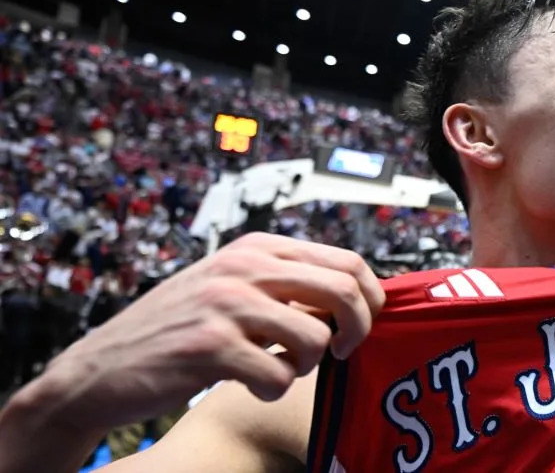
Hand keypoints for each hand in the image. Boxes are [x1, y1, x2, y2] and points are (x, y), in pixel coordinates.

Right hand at [36, 233, 384, 430]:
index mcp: (257, 247)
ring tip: (277, 367)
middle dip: (357, 331)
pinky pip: (279, 377)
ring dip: (307, 366)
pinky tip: (248, 384)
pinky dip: (272, 391)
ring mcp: (226, 304)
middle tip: (341, 353)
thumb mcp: (232, 286)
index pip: (347, 261)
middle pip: (344, 291)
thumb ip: (284, 283)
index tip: (358, 327)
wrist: (102, 367)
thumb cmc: (178, 329)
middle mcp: (245, 266)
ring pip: (317, 339)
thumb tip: (353, 298)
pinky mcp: (210, 346)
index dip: (369, 299)